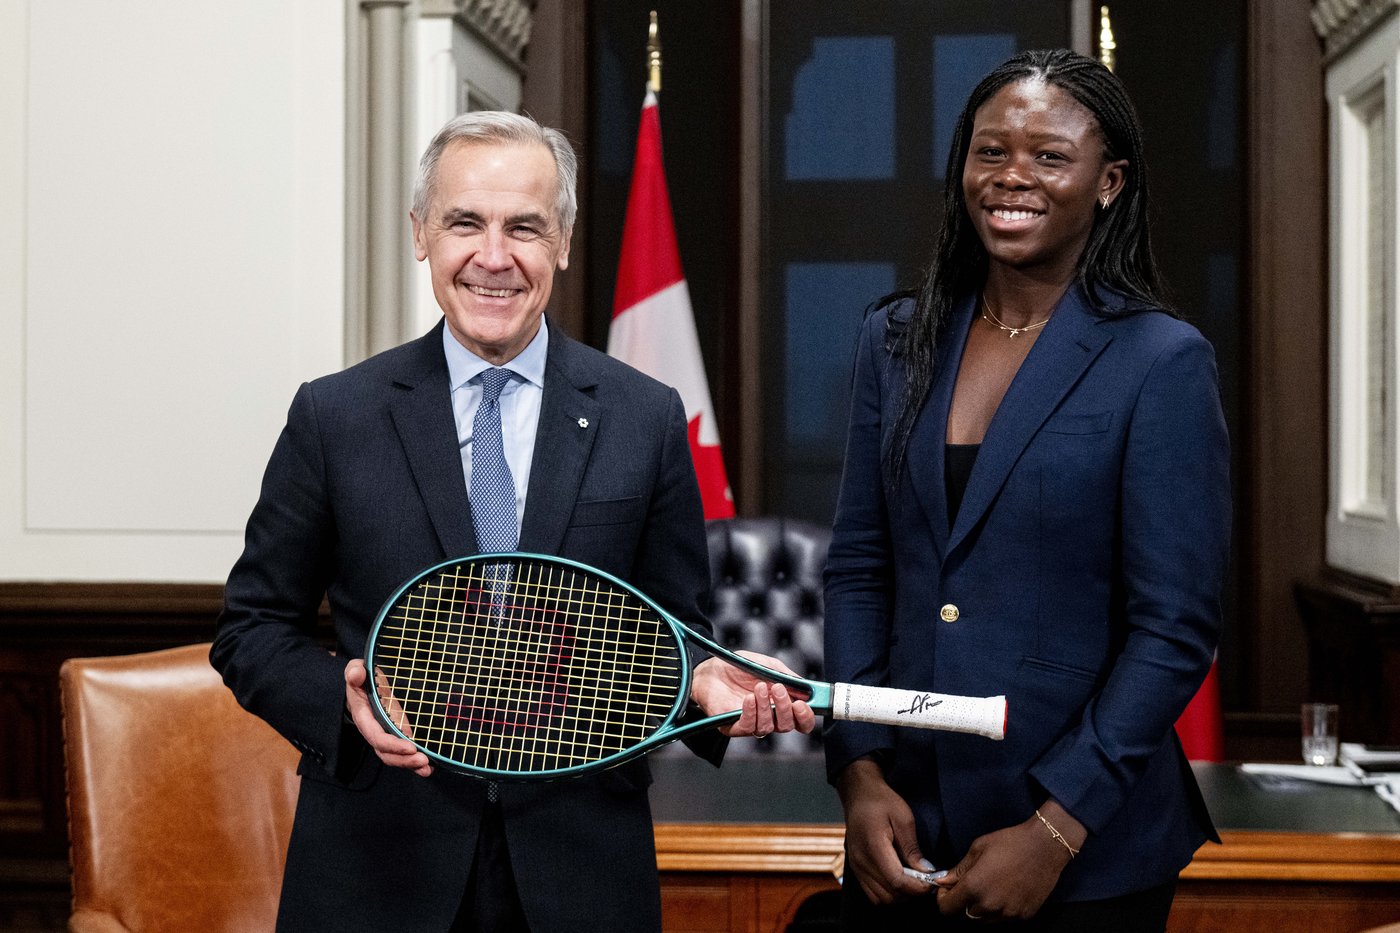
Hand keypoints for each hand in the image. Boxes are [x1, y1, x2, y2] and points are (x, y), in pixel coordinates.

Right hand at [344, 659, 432, 776]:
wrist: (363, 684)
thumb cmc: (360, 678)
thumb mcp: (355, 670)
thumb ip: (354, 672)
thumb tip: (356, 674)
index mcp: (364, 717)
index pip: (377, 736)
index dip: (392, 744)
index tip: (411, 746)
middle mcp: (374, 730)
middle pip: (386, 753)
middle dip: (404, 760)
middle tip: (423, 761)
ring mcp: (386, 734)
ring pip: (395, 756)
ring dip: (410, 765)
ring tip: (427, 769)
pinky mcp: (395, 734)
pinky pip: (402, 752)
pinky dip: (414, 761)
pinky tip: (428, 767)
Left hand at [690, 652, 816, 737]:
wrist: (710, 668)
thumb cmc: (740, 667)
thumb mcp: (768, 666)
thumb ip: (788, 676)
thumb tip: (806, 688)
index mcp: (781, 704)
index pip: (800, 721)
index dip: (805, 717)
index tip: (803, 704)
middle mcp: (769, 717)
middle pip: (787, 727)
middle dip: (786, 709)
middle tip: (779, 689)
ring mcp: (751, 723)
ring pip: (768, 728)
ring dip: (766, 707)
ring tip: (759, 687)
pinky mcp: (733, 727)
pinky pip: (748, 727)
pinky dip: (751, 712)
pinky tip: (748, 698)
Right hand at [836, 758, 934, 903]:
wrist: (858, 795)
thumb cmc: (882, 802)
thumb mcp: (903, 818)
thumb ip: (912, 848)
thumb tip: (926, 871)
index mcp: (874, 846)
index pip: (897, 881)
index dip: (917, 888)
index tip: (932, 883)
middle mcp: (861, 861)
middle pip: (889, 895)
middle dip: (910, 893)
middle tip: (925, 881)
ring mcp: (856, 867)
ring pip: (880, 898)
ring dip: (899, 896)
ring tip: (912, 881)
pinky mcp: (855, 869)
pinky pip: (871, 893)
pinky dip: (887, 893)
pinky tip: (898, 879)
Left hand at [934, 801, 1084, 920]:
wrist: (1045, 846)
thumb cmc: (1011, 843)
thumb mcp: (978, 849)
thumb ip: (958, 870)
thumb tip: (943, 881)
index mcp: (974, 887)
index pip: (947, 909)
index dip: (943, 899)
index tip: (948, 889)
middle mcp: (989, 905)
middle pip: (965, 915)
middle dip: (964, 902)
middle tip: (971, 884)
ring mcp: (1008, 913)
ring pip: (985, 919)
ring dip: (982, 907)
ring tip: (991, 886)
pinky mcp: (1023, 916)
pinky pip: (1004, 918)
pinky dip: (1001, 909)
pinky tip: (1006, 890)